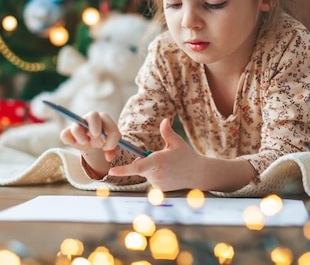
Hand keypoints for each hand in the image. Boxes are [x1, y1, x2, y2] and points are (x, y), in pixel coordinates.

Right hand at [59, 111, 120, 174]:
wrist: (93, 143)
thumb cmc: (104, 140)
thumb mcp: (112, 145)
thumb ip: (113, 149)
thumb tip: (108, 157)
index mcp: (103, 118)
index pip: (108, 120)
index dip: (110, 135)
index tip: (107, 147)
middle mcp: (90, 118)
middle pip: (93, 115)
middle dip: (96, 128)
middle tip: (96, 138)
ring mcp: (78, 124)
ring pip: (76, 127)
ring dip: (82, 139)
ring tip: (86, 142)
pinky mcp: (68, 132)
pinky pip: (64, 135)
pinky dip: (69, 141)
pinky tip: (75, 143)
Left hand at [108, 118, 256, 191]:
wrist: (198, 174)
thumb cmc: (187, 156)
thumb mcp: (177, 142)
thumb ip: (167, 132)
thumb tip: (164, 120)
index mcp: (158, 161)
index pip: (137, 167)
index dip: (123, 170)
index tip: (111, 171)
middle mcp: (156, 174)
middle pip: (140, 167)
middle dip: (145, 161)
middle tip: (162, 158)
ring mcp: (158, 184)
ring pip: (146, 173)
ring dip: (151, 169)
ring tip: (168, 167)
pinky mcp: (160, 190)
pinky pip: (151, 180)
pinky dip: (156, 175)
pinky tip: (169, 174)